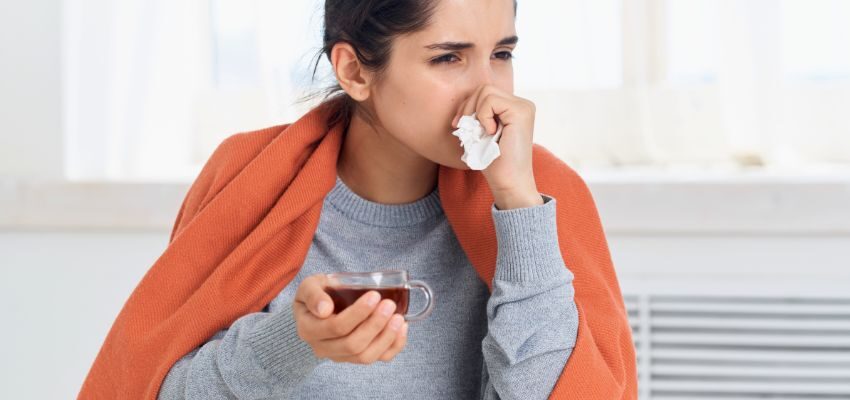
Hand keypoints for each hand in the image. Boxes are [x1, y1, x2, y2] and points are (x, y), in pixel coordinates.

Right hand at [292, 273, 408, 363]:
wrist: (320, 308)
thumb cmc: (317, 294)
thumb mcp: (309, 286)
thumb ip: (313, 295)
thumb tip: (324, 309)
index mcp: (309, 330)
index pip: (336, 327)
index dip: (358, 313)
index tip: (374, 296)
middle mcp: (323, 348)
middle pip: (353, 345)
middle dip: (375, 325)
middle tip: (389, 305)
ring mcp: (340, 356)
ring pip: (365, 356)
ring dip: (386, 337)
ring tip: (398, 318)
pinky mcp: (356, 358)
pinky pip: (378, 358)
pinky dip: (394, 346)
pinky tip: (402, 328)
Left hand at [451, 84, 542, 209]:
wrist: (509, 181)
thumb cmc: (494, 162)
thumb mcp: (482, 132)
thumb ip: (478, 114)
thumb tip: (462, 102)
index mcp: (515, 108)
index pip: (484, 93)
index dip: (467, 106)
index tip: (459, 125)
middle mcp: (523, 105)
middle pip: (484, 88)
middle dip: (468, 107)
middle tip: (465, 129)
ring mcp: (524, 107)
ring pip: (486, 91)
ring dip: (476, 113)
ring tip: (481, 133)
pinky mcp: (521, 112)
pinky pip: (490, 100)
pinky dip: (483, 116)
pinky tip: (490, 132)